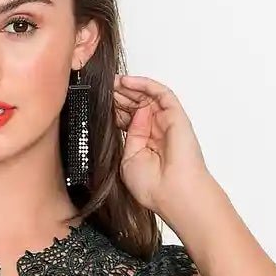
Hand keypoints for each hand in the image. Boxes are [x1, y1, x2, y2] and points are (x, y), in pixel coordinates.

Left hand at [112, 73, 211, 219]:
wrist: (172, 193)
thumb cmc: (153, 186)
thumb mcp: (128, 160)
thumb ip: (128, 137)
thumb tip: (129, 115)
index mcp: (144, 143)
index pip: (129, 118)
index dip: (115, 108)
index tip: (100, 100)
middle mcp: (156, 131)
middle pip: (136, 105)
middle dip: (120, 95)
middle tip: (104, 87)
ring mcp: (166, 122)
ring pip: (147, 96)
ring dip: (130, 88)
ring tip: (113, 82)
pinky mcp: (175, 115)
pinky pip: (161, 93)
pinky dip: (144, 84)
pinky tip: (127, 82)